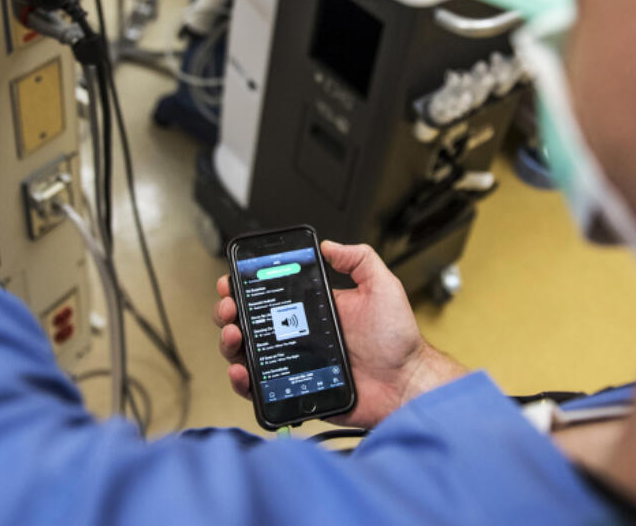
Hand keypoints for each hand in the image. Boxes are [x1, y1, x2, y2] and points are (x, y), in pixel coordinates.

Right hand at [213, 241, 465, 428]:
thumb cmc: (398, 341)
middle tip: (229, 309)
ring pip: (248, 354)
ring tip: (234, 336)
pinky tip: (241, 372)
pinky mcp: (296, 390)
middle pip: (250, 322)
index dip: (245, 287)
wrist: (406, 384)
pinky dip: (243, 381)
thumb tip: (329, 244)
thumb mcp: (382, 287)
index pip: (270, 295)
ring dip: (230, 343)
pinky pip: (261, 388)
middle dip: (229, 312)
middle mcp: (300, 335)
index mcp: (313, 310)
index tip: (232, 282)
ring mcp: (295, 364)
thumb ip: (359, 259)